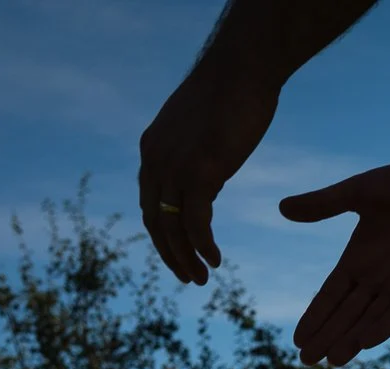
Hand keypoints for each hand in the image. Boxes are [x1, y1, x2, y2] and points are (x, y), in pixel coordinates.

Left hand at [138, 71, 277, 284]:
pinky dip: (203, 245)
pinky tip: (215, 259)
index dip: (162, 234)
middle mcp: (155, 161)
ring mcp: (175, 167)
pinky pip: (195, 222)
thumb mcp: (199, 126)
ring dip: (186, 257)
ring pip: (172, 226)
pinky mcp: (199, 172)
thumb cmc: (229, 92)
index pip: (149, 202)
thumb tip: (206, 169)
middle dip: (170, 254)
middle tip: (188, 277)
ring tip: (201, 277)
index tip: (179, 253)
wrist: (240, 70)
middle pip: (154, 221)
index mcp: (152, 149)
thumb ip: (194, 151)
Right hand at [279, 161, 389, 365]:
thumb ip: (323, 204)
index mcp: (357, 258)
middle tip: (307, 361)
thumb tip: (283, 208)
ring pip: (369, 319)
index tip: (298, 339)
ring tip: (331, 360)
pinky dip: (384, 326)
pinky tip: (365, 342)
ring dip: (351, 339)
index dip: (315, 317)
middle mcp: (376, 277)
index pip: (330, 295)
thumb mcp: (359, 193)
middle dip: (327, 337)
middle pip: (346, 314)